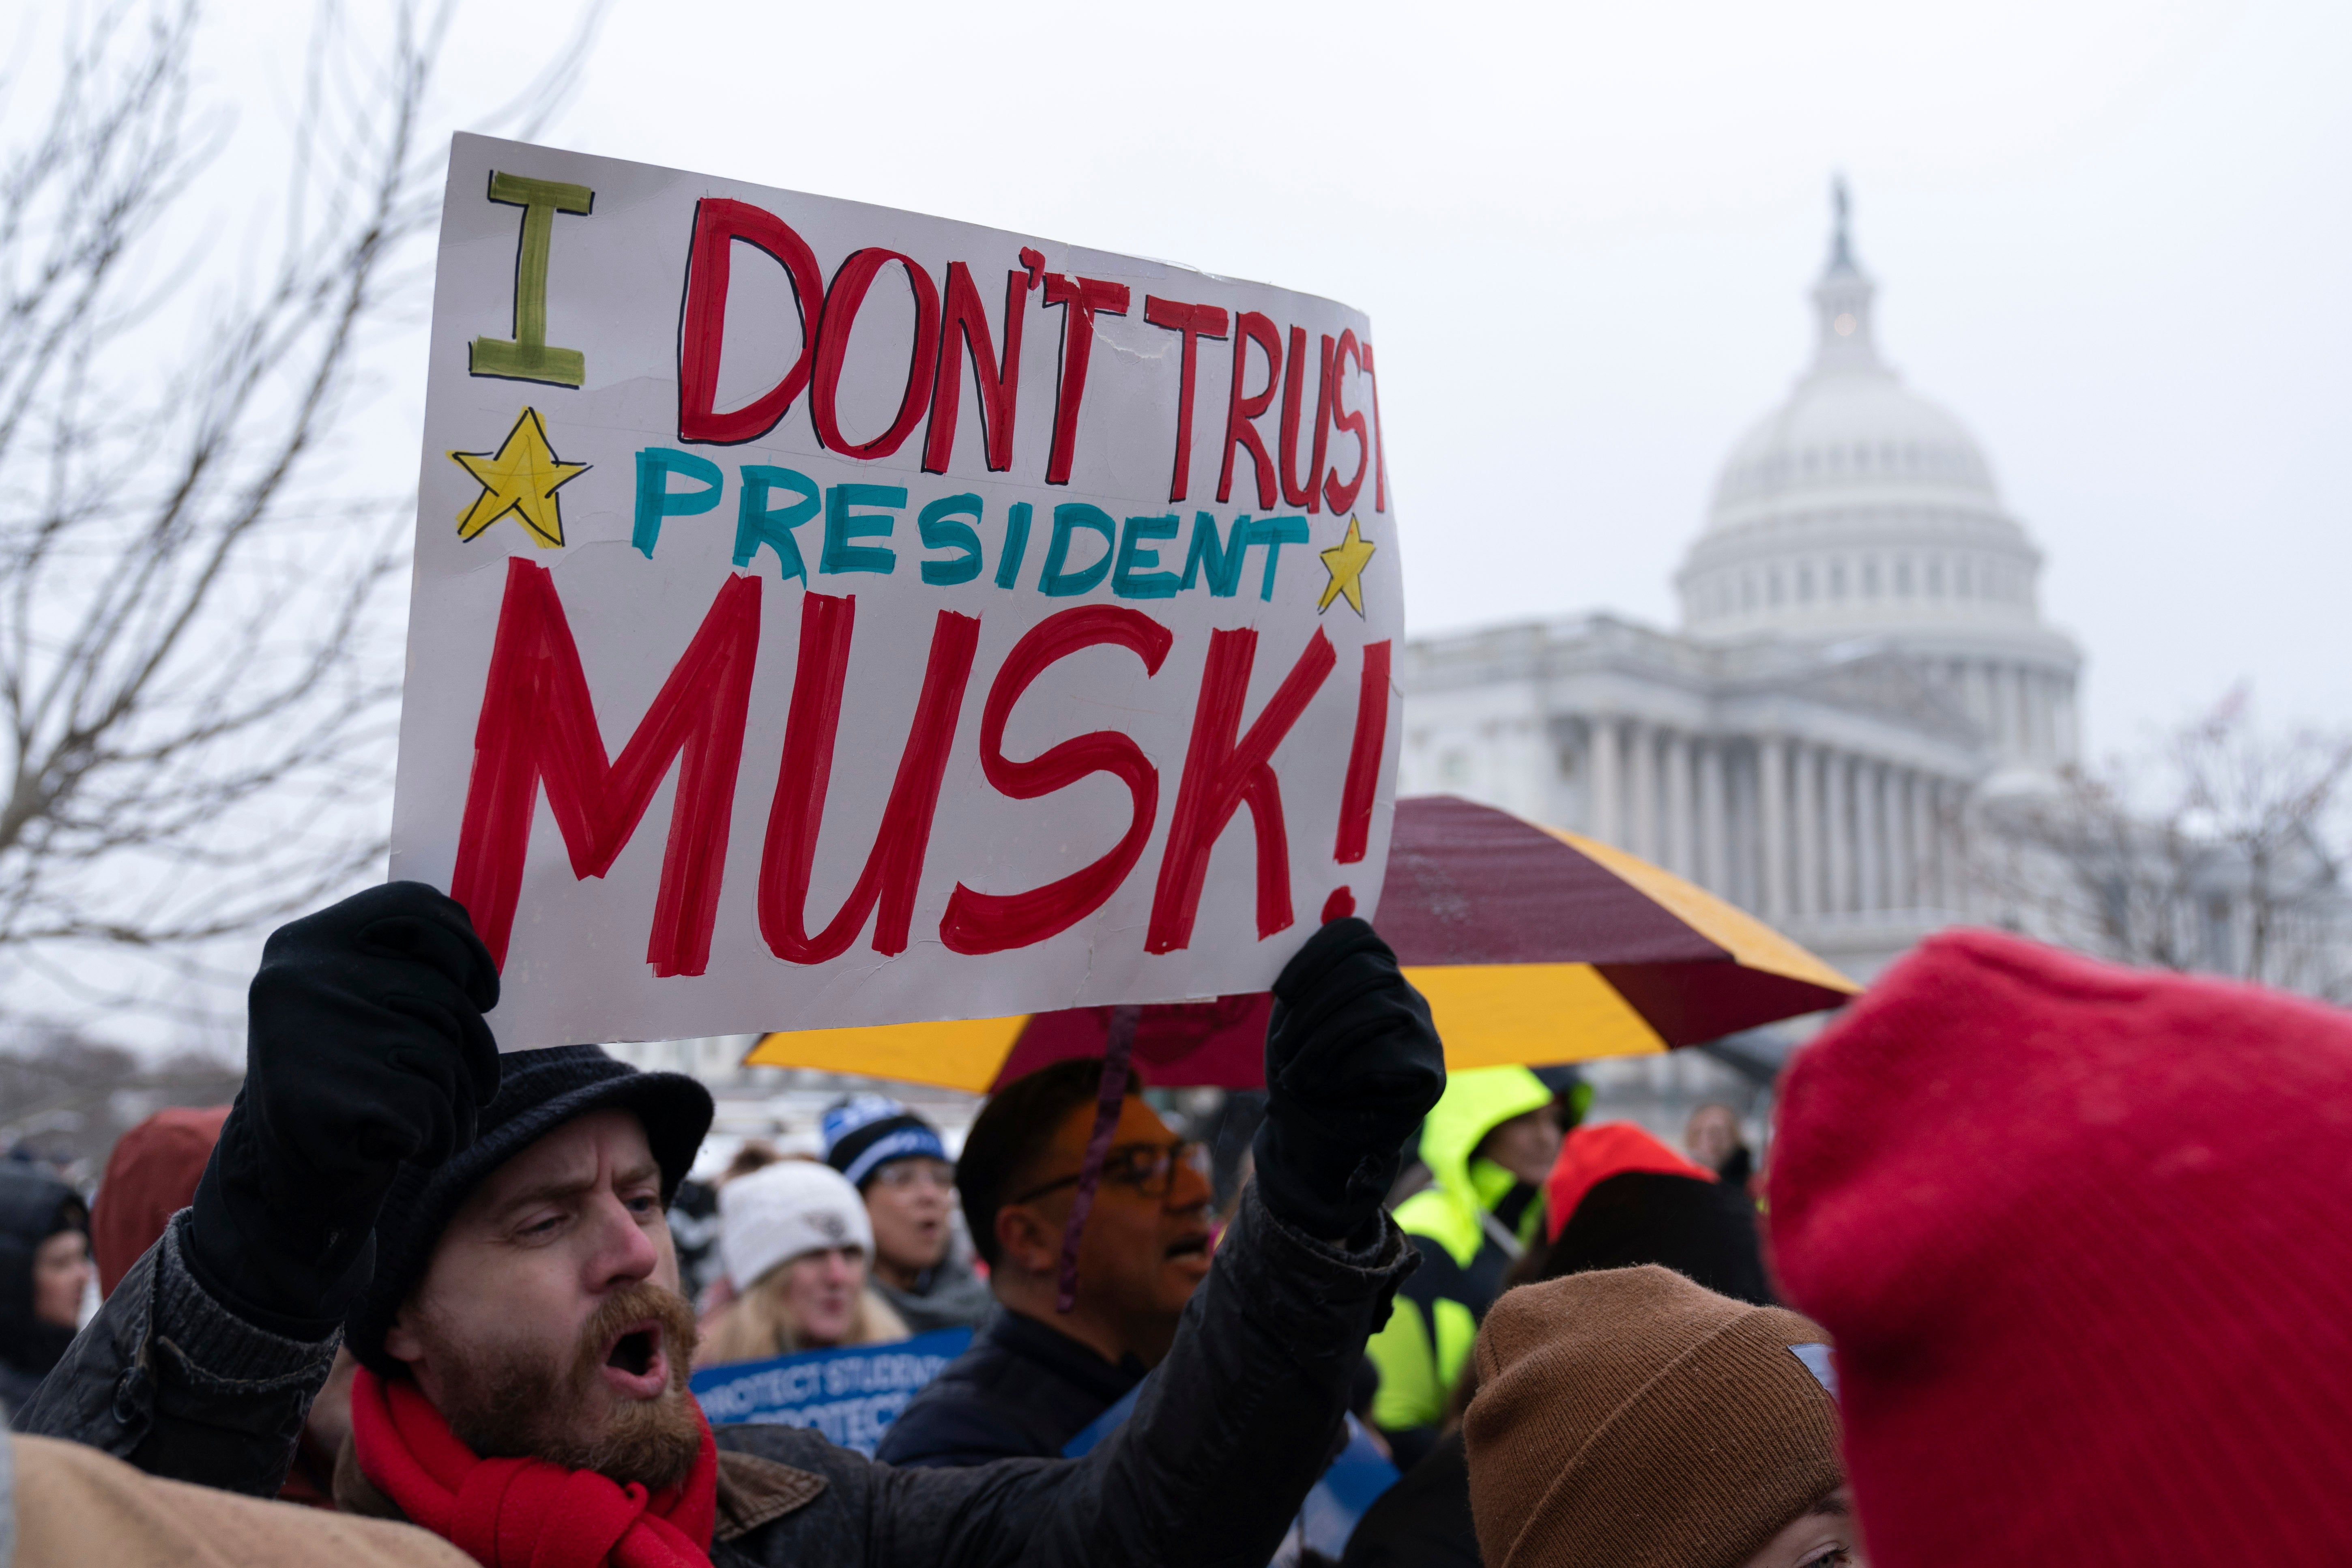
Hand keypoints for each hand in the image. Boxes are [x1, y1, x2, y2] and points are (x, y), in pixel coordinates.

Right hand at [189, 882, 501, 1335]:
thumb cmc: (350, 1080)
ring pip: (444, 1060)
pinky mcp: (320, 1100)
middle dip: (473, 1052)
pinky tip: (398, 1147)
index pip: (416, 907)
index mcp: (306, 942)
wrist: (288, 1179)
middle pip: (447, 999)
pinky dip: (433, 1139)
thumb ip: (406, 970)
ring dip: (453, 1103)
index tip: (480, 991)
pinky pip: (428, 1111)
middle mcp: (298, 978)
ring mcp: (306, 1037)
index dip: (466, 950)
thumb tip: (485, 963)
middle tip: (462, 1085)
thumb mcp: (364, 1007)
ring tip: (417, 1121)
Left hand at [1253, 917, 1445, 1241]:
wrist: (1317, 1147)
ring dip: (1323, 1040)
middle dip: (1316, 1006)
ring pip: (1377, 1009)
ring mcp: (1424, 1036)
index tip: (1281, 989)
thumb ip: (1307, 980)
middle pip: (1368, 971)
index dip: (1318, 954)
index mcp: (1374, 979)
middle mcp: (1407, 1000)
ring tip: (1297, 1072)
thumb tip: (1317, 916)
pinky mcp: (1428, 1074)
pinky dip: (1343, 1069)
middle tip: (1284, 1047)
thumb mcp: (1296, 1020)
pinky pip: (1385, 1053)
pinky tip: (1324, 1087)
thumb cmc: (1303, 1078)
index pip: (1360, 938)